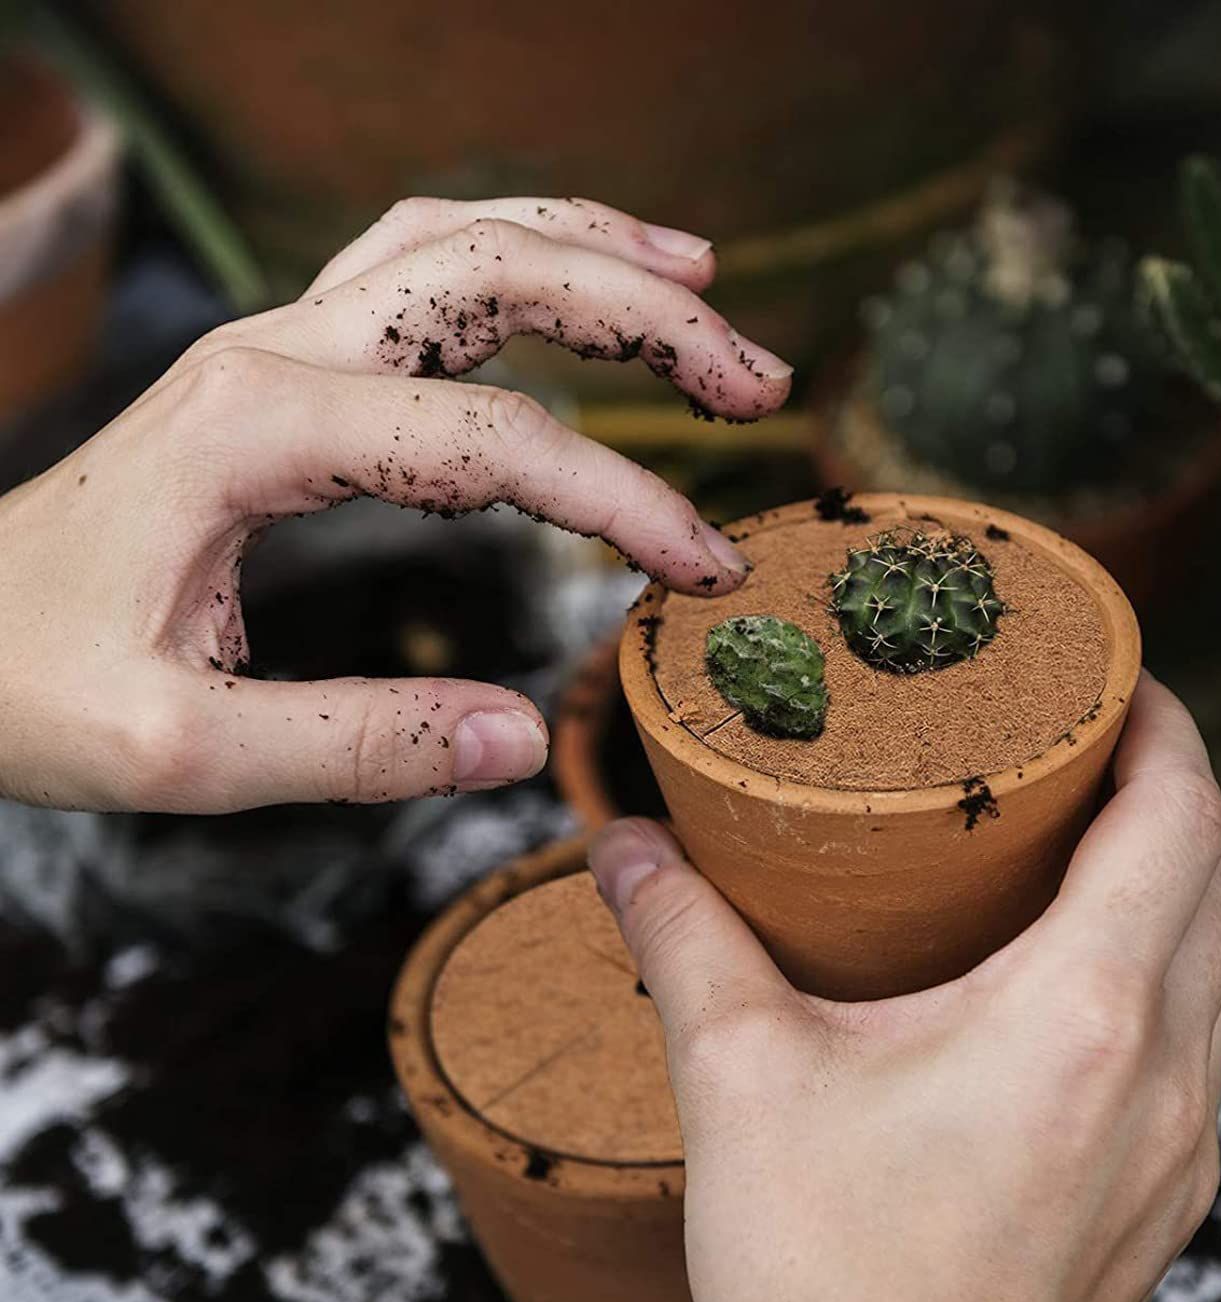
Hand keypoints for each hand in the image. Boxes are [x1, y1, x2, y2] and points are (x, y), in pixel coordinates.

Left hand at [0, 196, 789, 811]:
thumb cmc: (26, 685)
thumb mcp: (182, 753)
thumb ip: (357, 749)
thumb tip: (521, 741)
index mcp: (258, 431)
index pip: (495, 440)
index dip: (622, 500)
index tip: (702, 574)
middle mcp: (274, 354)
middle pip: (495, 273)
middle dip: (647, 313)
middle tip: (759, 380)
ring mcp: (275, 344)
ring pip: (459, 241)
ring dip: (592, 250)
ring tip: (706, 280)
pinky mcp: (281, 368)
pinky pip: (415, 270)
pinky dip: (516, 256)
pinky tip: (575, 280)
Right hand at [589, 675, 1220, 1301]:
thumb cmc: (826, 1293)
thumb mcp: (739, 1083)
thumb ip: (681, 940)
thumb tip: (625, 849)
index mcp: (1083, 1014)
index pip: (1182, 814)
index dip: (1163, 722)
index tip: (1114, 676)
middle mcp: (1164, 1077)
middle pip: (1217, 878)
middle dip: (1167, 790)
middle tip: (1079, 749)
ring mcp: (1180, 1155)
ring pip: (1217, 970)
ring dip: (1171, 888)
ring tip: (1075, 852)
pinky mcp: (1162, 1213)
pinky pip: (1197, 1053)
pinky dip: (1161, 982)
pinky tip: (1071, 995)